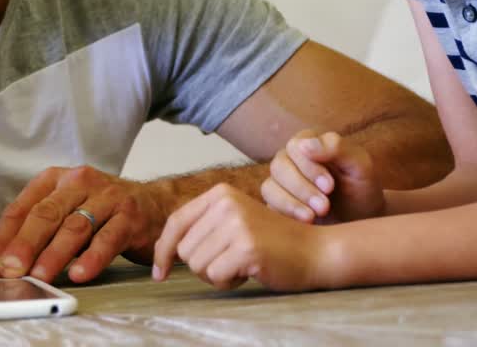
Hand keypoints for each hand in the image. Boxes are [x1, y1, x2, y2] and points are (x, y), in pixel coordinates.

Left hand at [0, 166, 161, 283]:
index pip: (22, 208)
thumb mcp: (64, 212)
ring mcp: (107, 197)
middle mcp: (79, 182)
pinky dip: (93, 257)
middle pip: (46, 214)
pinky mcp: (131, 216)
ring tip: (39, 276)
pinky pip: (108, 238)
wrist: (156, 204)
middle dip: (25, 244)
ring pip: (75, 226)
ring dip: (54, 254)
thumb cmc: (101, 211)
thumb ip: (33, 232)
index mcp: (55, 179)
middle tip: (10, 270)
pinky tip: (79, 273)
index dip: (6, 238)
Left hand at [152, 184, 333, 291]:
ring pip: (196, 265)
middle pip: (184, 249)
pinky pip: (215, 276)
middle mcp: (225, 203)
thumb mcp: (234, 222)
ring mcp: (236, 224)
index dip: (162, 250)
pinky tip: (248, 272)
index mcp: (219, 193)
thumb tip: (162, 249)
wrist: (317, 251)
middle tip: (231, 262)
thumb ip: (203, 227)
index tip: (159, 273)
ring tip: (241, 265)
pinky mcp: (246, 247)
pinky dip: (228, 283)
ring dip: (216, 275)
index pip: (176, 223)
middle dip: (202, 265)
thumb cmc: (273, 243)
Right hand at [263, 130, 383, 223]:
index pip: (295, 147)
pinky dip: (286, 213)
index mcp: (308, 143)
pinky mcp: (276, 202)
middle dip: (302, 188)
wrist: (362, 219)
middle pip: (279, 167)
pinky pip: (269, 205)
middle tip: (324, 207)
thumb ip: (337, 148)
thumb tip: (305, 144)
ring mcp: (280, 182)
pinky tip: (305, 222)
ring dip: (291, 203)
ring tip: (313, 217)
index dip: (309, 168)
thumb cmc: (361, 188)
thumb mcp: (360, 165)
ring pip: (270, 187)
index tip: (329, 187)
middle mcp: (289, 159)